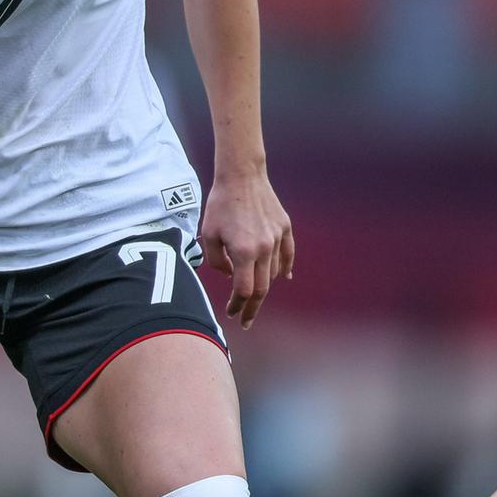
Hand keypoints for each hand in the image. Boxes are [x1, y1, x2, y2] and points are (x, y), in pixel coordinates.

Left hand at [201, 168, 293, 328]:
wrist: (242, 175)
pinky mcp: (284, 228)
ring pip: (274, 273)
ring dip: (264, 287)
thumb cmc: (220, 204)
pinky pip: (288, 254)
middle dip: (252, 308)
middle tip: (246, 320)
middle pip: (261, 288)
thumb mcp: (208, 234)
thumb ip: (217, 261)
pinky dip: (286, 269)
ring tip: (254, 295)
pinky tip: (284, 278)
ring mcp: (277, 238)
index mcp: (243, 251)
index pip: (244, 290)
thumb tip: (231, 276)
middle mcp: (264, 248)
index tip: (231, 313)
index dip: (237, 306)